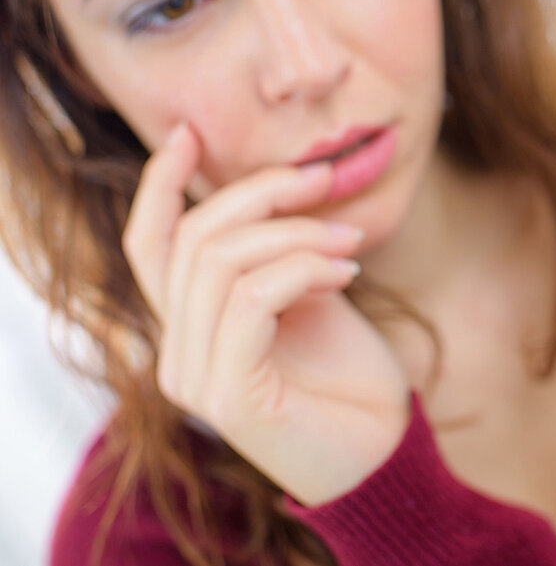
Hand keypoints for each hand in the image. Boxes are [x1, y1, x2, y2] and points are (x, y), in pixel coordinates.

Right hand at [123, 122, 409, 505]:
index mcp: (188, 324)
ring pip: (221, 263)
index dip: (161, 185)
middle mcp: (177, 352)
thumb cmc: (349, 372)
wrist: (384, 446)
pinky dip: (303, 271)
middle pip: (192, 239)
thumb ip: (274, 253)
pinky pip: (252, 301)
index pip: (149, 245)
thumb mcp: (308, 294)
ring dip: (297, 235)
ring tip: (351, 242)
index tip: (188, 132)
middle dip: (262, 194)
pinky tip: (346, 277)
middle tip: (325, 180)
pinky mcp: (229, 397)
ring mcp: (195, 379)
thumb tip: (276, 186)